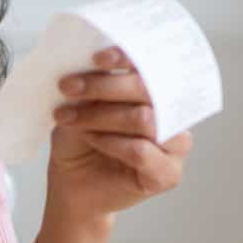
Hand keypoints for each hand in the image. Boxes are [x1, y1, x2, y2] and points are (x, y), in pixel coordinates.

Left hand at [45, 47, 193, 222]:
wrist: (71, 185)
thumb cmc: (79, 141)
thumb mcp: (80, 105)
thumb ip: (94, 83)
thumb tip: (93, 60)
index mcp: (157, 91)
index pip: (154, 66)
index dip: (129, 58)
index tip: (97, 57)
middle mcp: (172, 115)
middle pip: (149, 90)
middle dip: (105, 86)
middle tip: (68, 87)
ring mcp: (174, 146)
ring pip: (144, 119)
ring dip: (101, 115)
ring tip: (69, 117)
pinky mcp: (168, 174)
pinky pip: (141, 151)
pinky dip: (110, 142)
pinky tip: (90, 139)